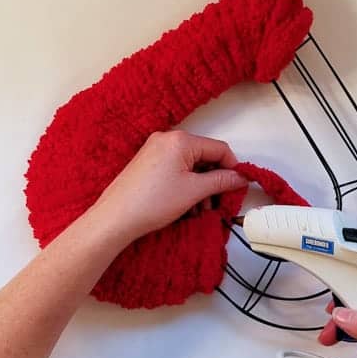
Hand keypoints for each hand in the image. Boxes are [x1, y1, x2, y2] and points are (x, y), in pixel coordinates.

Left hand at [89, 130, 247, 240]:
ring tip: (198, 211)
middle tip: (217, 204)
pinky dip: (185, 185)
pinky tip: (185, 207)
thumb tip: (240, 177)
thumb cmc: (152, 202)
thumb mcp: (194, 191)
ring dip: (200, 187)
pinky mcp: (147, 163)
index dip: (232, 168)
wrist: (115, 218)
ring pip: (190, 166)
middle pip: (204, 156)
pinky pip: (175, 169)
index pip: (219, 148)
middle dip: (213, 181)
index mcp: (180, 140)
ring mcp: (154, 150)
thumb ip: (221, 180)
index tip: (237, 187)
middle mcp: (166, 139)